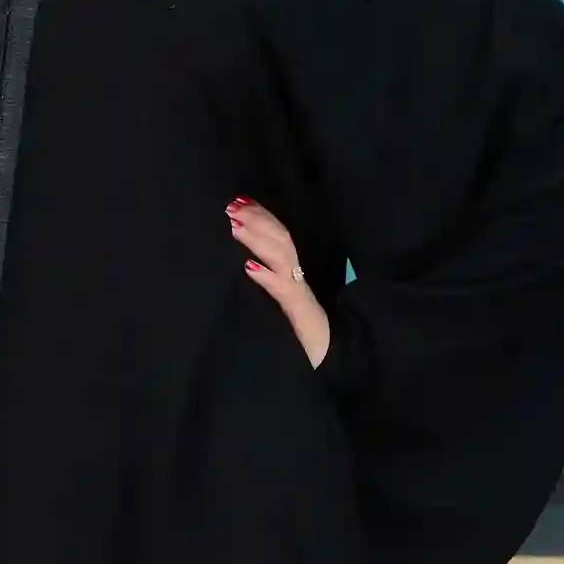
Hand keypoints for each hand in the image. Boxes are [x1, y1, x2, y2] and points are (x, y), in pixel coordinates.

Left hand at [226, 195, 330, 367]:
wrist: (330, 363)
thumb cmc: (300, 341)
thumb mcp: (282, 310)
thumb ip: (270, 288)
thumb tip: (245, 265)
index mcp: (293, 277)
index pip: (280, 238)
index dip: (263, 217)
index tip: (241, 201)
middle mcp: (298, 281)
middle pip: (281, 241)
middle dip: (259, 220)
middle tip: (233, 205)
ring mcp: (300, 298)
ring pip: (283, 260)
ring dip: (259, 241)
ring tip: (236, 227)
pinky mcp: (301, 318)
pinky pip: (285, 294)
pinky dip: (268, 279)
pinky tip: (250, 268)